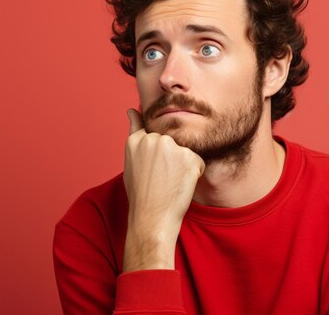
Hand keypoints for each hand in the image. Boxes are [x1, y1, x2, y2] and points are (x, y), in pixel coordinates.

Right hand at [122, 108, 204, 271]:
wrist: (152, 218)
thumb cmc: (141, 194)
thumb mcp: (130, 162)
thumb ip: (135, 134)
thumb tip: (132, 110)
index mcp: (136, 141)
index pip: (150, 129)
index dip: (157, 147)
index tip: (156, 160)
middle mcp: (154, 140)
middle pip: (172, 142)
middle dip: (172, 158)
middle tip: (162, 179)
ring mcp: (172, 147)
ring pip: (186, 151)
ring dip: (184, 164)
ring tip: (170, 182)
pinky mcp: (190, 157)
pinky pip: (198, 162)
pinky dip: (195, 174)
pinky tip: (181, 185)